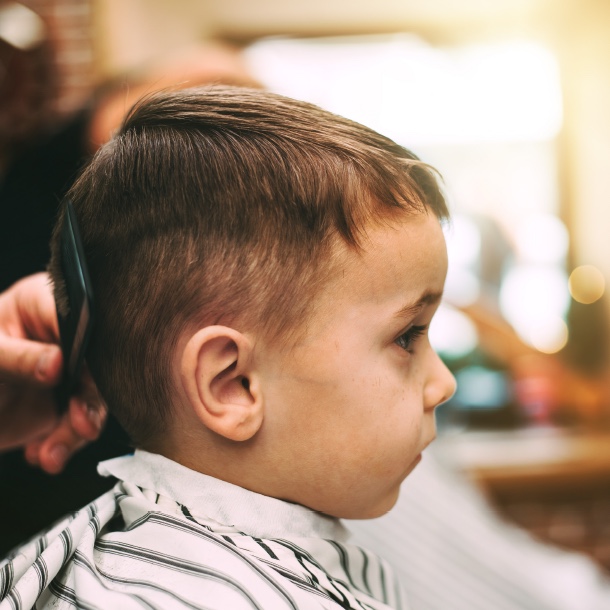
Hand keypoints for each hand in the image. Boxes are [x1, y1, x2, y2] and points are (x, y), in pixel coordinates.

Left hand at [0, 273, 105, 472]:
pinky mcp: (62, 404)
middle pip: (96, 367)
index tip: (72, 377)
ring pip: (91, 402)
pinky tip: (38, 452)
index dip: (87, 352)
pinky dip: (61, 446)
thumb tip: (57, 364)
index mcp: (48, 308)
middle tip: (81, 426)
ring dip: (75, 434)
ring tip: (52, 455)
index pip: (83, 323)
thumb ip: (17, 358)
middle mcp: (66, 340)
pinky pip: (76, 426)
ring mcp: (67, 374)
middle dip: (90, 403)